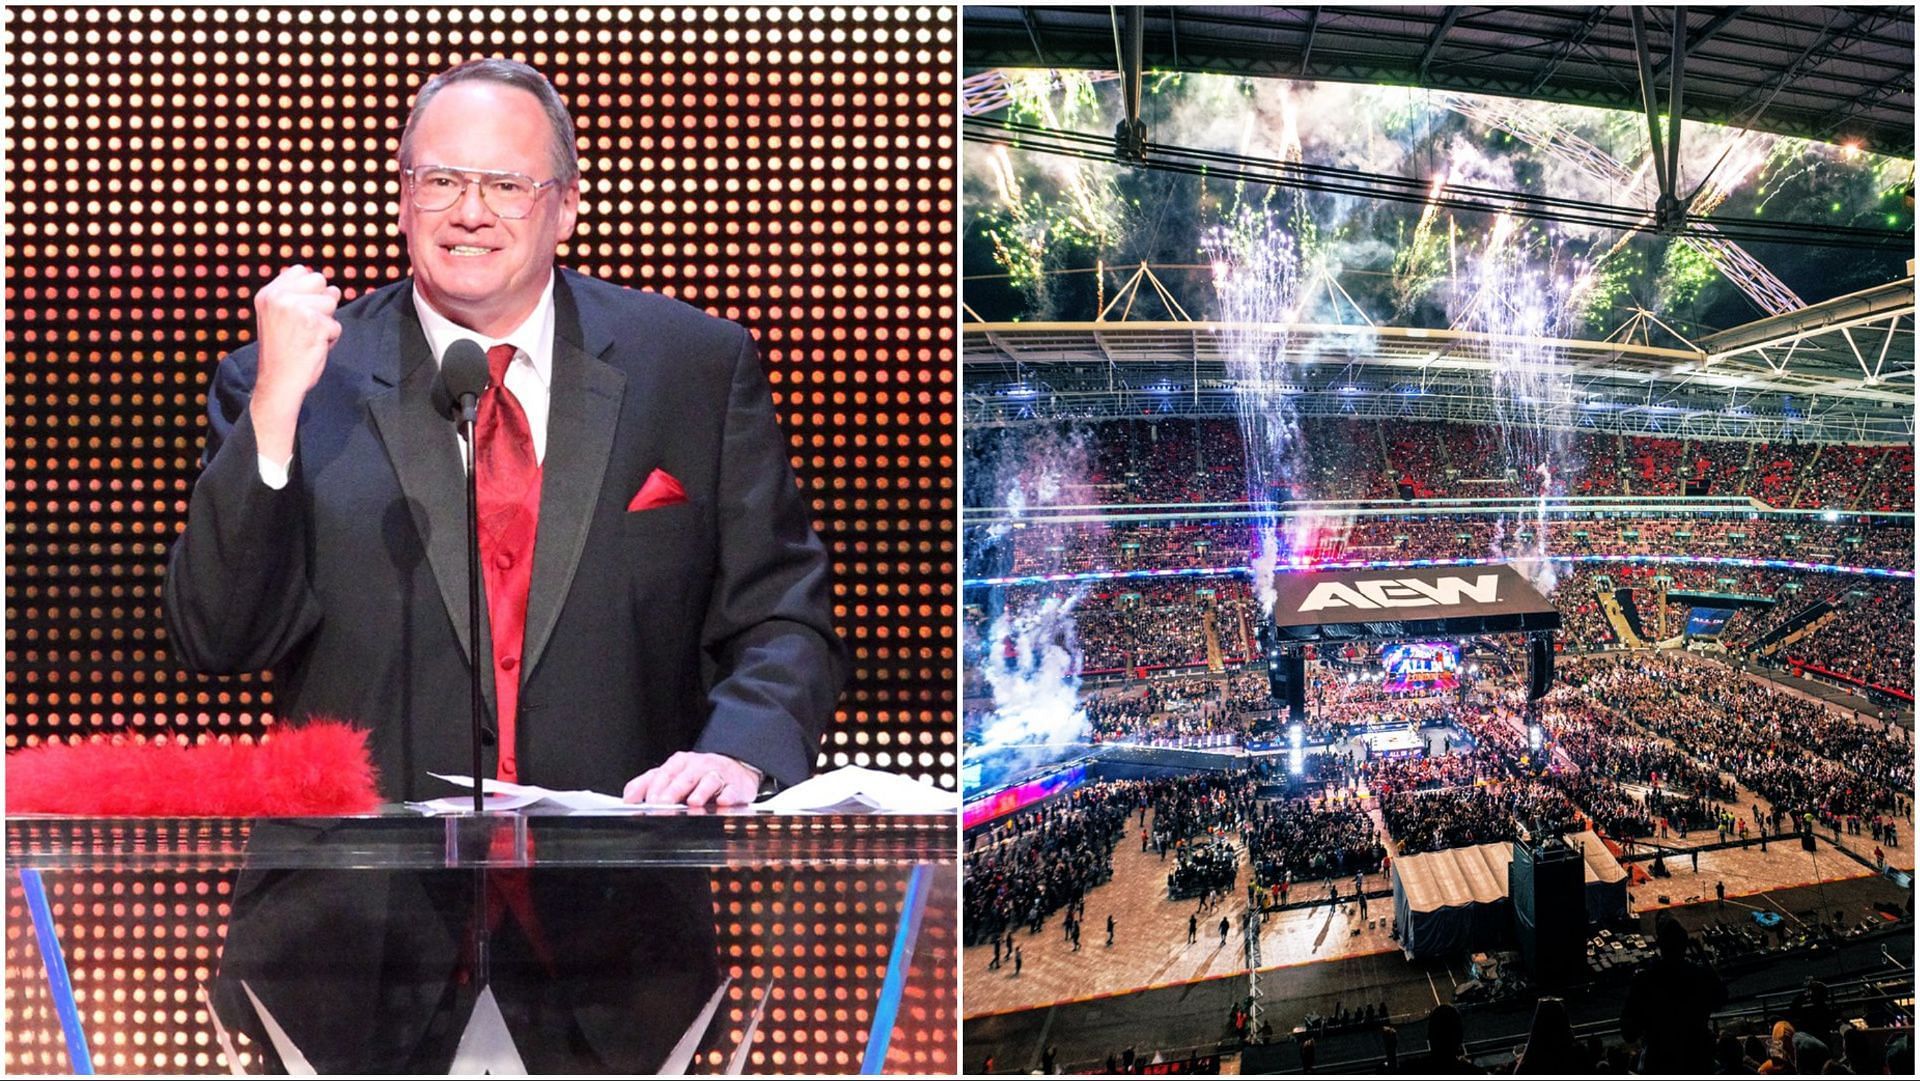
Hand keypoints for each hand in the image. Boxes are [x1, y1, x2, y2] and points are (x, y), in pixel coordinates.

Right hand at [249, 265, 342, 463]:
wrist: (278, 382)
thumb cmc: (282, 352)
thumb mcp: (277, 316)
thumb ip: (294, 297)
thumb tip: (328, 286)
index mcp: (268, 294)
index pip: (301, 271)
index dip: (310, 289)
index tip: (301, 310)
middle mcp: (280, 297)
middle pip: (320, 281)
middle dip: (322, 302)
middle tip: (306, 325)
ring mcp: (296, 308)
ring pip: (332, 301)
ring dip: (326, 321)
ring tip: (308, 337)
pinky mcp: (314, 323)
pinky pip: (336, 325)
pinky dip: (330, 339)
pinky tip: (313, 347)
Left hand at [623, 751, 762, 806]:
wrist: (735, 769)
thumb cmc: (697, 776)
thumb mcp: (670, 776)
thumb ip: (646, 785)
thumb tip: (628, 798)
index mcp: (679, 763)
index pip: (664, 774)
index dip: (654, 788)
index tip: (647, 802)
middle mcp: (698, 766)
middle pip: (684, 777)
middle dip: (673, 791)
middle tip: (663, 805)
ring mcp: (718, 775)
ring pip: (709, 781)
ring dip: (701, 791)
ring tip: (693, 802)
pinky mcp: (736, 786)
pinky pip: (732, 790)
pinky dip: (728, 796)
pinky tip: (723, 802)